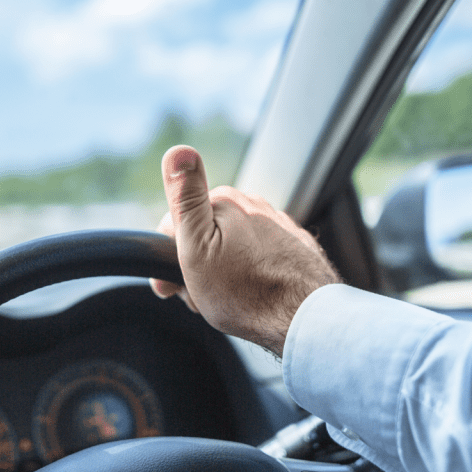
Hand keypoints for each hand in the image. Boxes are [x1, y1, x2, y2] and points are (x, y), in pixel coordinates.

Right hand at [150, 146, 339, 356]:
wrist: (304, 320)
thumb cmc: (245, 292)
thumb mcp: (197, 247)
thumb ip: (185, 197)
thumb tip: (177, 151)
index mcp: (225, 201)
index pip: (176, 222)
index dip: (167, 257)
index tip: (169, 288)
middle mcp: (254, 206)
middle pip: (205, 234)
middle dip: (195, 265)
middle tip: (200, 297)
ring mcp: (278, 226)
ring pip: (231, 247)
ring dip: (221, 271)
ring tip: (228, 300)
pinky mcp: (295, 247)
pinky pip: (258, 257)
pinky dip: (249, 274)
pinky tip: (251, 295)